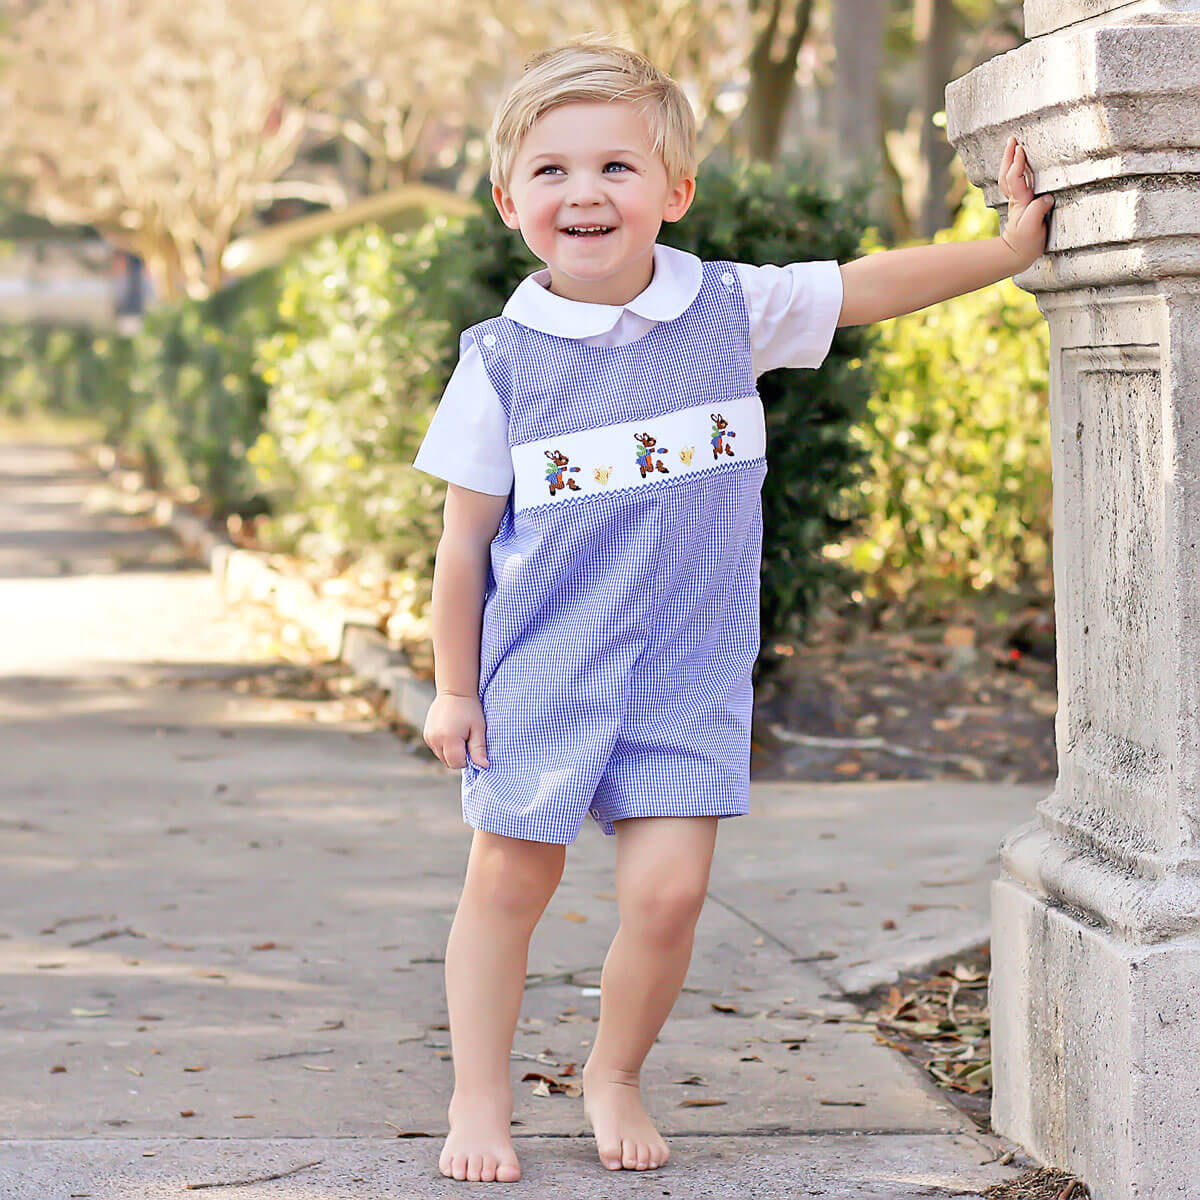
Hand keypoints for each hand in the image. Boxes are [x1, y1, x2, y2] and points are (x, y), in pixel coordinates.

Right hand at [423, 692, 488, 768]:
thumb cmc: (470, 709)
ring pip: (442, 756)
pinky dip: (445, 746)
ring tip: (459, 734)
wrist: (454, 691)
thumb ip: (479, 749)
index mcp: (449, 739)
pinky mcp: (426, 735)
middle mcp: (435, 740)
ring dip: (451, 752)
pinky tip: (452, 733)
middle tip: (467, 739)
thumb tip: (484, 767)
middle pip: (448, 762)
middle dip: (459, 756)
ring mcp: (429, 737)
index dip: (467, 758)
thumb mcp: (478, 728)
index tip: (472, 744)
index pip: (457, 763)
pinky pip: (437, 749)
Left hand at [998, 136, 1054, 269]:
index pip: (1017, 180)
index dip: (1018, 165)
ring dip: (1009, 160)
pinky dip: (1013, 169)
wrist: (1016, 254)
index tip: (1021, 149)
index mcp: (1021, 202)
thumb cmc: (1026, 243)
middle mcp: (1017, 199)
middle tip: (1012, 139)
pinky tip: (1016, 162)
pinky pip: (1013, 182)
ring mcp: (1017, 200)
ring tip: (1012, 145)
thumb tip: (1046, 198)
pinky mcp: (1020, 203)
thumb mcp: (1033, 229)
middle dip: (1009, 156)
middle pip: (1008, 174)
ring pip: (1008, 177)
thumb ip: (1038, 212)